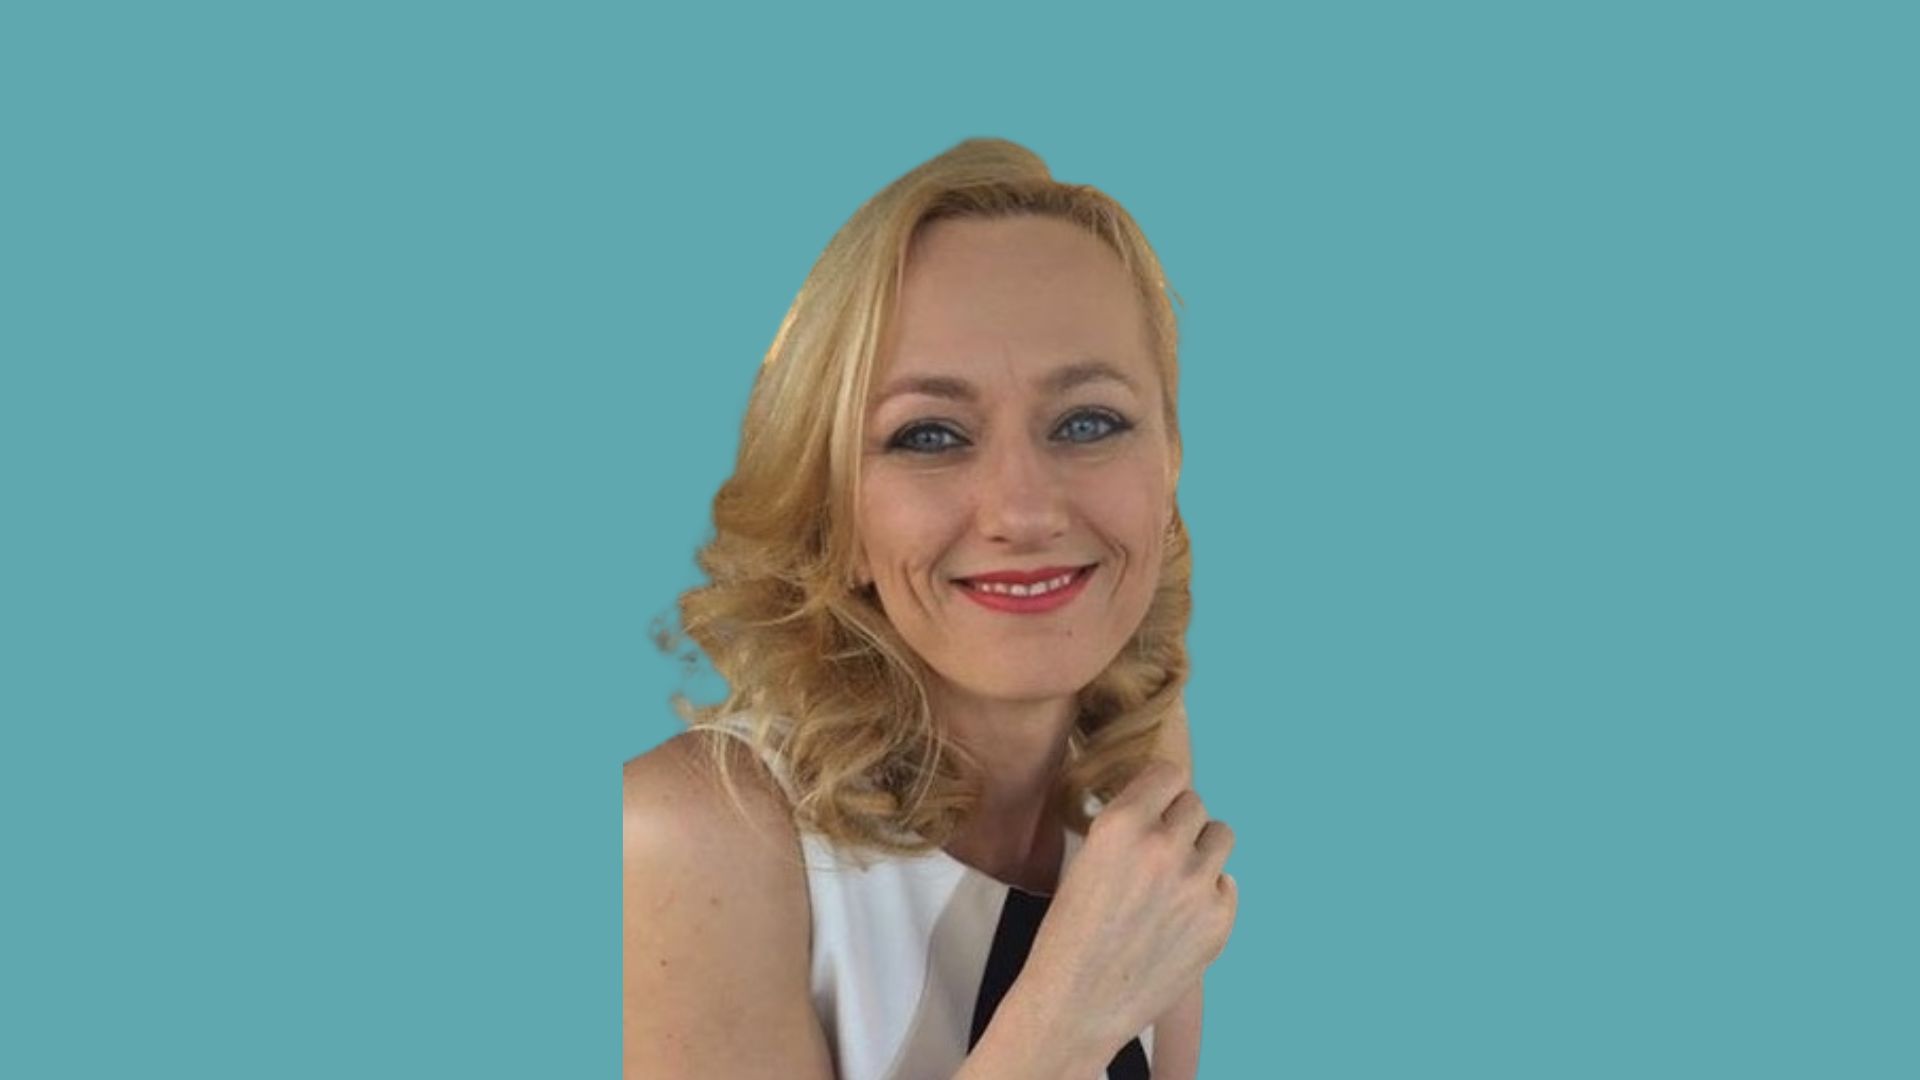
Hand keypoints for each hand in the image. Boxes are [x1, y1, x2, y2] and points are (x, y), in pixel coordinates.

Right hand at [1016, 760, 1237, 1057]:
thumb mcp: (1085, 860)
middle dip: (1177, 822)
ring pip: (1221, 836)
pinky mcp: (1219, 922)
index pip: (1169, 773)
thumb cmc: (1068, 934)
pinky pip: (1228, 884)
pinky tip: (1181, 916)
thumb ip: (1125, 829)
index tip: (1154, 804)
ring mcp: (1198, 886)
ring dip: (1201, 850)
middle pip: (1195, 804)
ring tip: (1176, 878)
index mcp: (1122, 825)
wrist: (1077, 1005)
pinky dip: (1210, 894)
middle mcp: (1164, 847)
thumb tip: (1159, 807)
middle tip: (1157, 851)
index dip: (1160, 790)